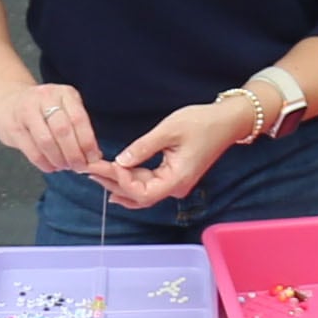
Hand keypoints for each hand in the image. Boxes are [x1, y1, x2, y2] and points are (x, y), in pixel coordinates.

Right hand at [0, 77, 103, 174]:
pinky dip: (44, 163)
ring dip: (59, 160)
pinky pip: (32, 150)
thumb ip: (77, 128)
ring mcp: (27, 111)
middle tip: (79, 167)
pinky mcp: (14, 127)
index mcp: (64, 93)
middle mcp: (45, 98)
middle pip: (63, 131)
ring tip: (64, 167)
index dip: (87, 142)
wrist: (7, 101)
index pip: (79, 119)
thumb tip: (94, 155)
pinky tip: (51, 167)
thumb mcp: (63, 109)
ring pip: (47, 141)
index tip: (93, 159)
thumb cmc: (41, 110)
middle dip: (74, 154)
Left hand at [100, 97, 256, 207]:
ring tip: (96, 173)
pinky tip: (113, 179)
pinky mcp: (173, 177)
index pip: (142, 192)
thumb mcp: (170, 130)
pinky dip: (130, 181)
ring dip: (119, 183)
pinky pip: (148, 185)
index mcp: (177, 179)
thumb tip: (121, 160)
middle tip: (89, 170)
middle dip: (113, 182)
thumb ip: (143, 147)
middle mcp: (175, 188)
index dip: (121, 181)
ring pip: (141, 192)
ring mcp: (174, 184)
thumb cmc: (203, 122)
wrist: (227, 121)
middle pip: (138, 196)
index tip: (105, 165)